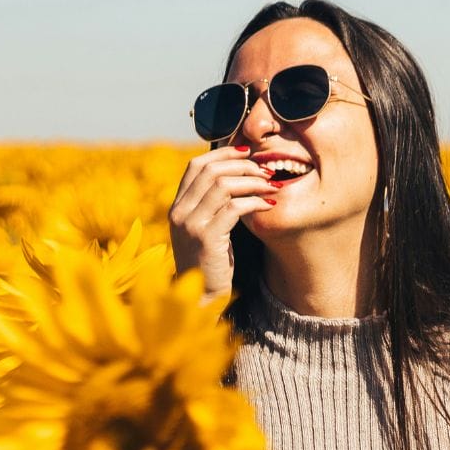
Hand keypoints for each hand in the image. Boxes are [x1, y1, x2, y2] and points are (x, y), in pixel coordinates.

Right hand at [168, 145, 277, 299]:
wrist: (200, 296)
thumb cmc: (212, 261)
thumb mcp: (207, 227)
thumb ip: (214, 204)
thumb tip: (238, 176)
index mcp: (177, 205)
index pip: (196, 165)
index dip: (224, 153)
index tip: (249, 153)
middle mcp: (179, 211)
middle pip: (211, 170)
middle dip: (244, 166)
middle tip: (267, 171)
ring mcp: (190, 224)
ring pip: (223, 185)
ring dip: (253, 182)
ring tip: (273, 186)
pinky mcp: (206, 238)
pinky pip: (234, 208)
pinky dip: (255, 202)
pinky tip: (269, 205)